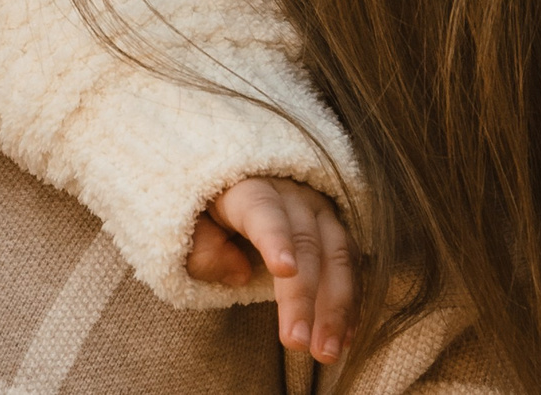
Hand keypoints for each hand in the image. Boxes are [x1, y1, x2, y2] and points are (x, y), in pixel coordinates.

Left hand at [189, 175, 357, 363]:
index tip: (283, 270)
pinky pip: (351, 270)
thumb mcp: (189, 224)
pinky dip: (350, 306)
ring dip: (335, 308)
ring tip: (325, 352)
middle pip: (305, 242)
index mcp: (249, 188)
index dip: (274, 238)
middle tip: (296, 341)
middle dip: (303, 295)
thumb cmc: (206, 213)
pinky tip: (344, 339)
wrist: (236, 188)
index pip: (262, 210)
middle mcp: (292, 196)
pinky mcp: (337, 234)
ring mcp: (320, 214)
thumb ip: (201, 246)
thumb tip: (237, 271)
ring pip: (337, 257)